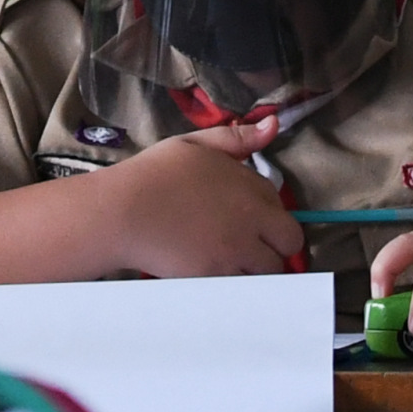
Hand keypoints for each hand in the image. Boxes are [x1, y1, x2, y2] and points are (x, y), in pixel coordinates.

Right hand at [91, 123, 300, 277]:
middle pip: (290, 244)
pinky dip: (237, 283)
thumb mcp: (196, 144)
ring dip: (258, 267)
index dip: (269, 213)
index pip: (283, 207)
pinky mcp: (217, 277)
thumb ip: (237, 138)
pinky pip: (243, 287)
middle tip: (251, 244)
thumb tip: (273, 124)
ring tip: (232, 260)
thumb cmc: (155, 173)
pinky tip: (217, 272)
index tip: (249, 217)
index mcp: (249, 188)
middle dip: (276, 245)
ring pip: (269, 271)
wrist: (123, 211)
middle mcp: (250, 222)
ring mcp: (235, 253)